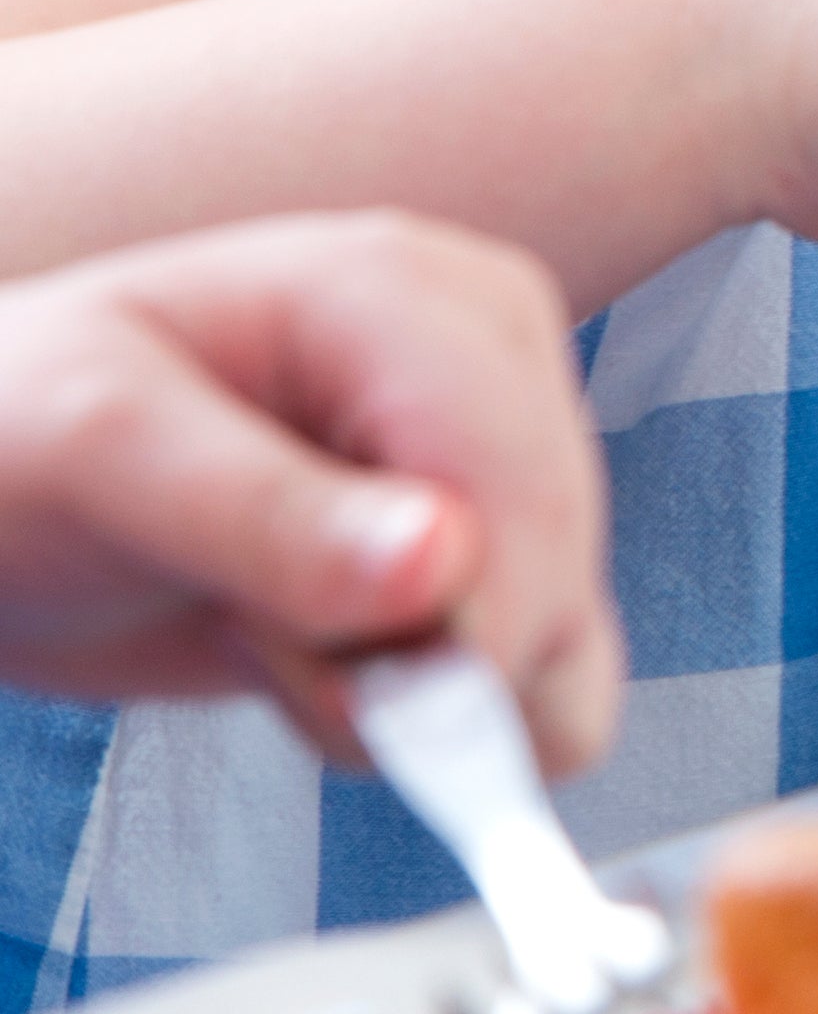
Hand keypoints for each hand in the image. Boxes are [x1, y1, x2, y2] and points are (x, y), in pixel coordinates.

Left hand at [0, 214, 618, 773]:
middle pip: (557, 569)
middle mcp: (484, 363)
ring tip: (273, 630)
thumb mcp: (94, 454)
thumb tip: (442, 564)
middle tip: (258, 630)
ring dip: (421, 693)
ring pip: (565, 639)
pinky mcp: (490, 550)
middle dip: (416, 655)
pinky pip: (549, 678)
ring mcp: (495, 458)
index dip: (473, 623)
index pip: (520, 481)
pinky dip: (449, 717)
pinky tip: (330, 664)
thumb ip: (260, 513)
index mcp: (409, 295)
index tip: (369, 710)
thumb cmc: (15, 432)